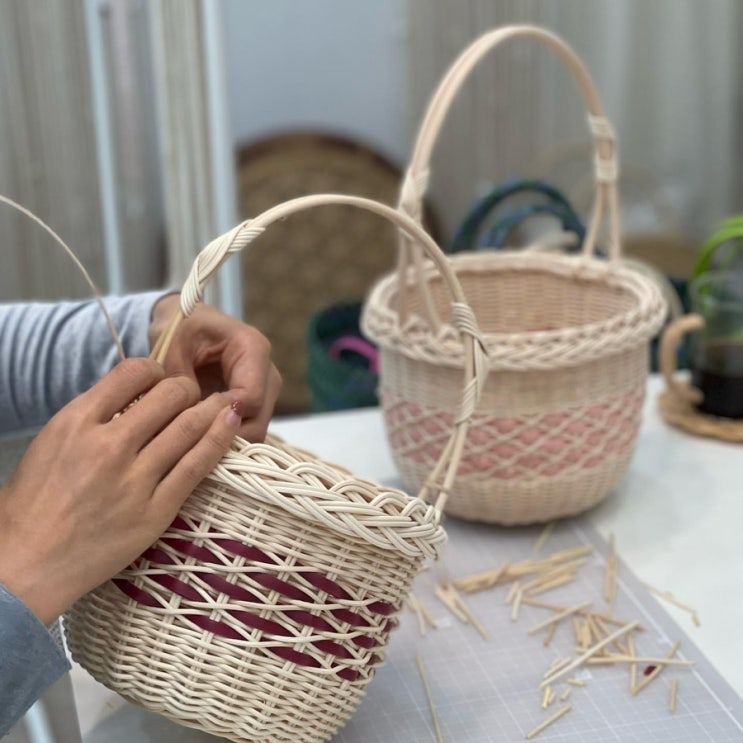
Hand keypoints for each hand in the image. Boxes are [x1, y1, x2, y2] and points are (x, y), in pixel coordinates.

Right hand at [0, 358, 242, 623]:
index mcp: (78, 421)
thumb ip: (95, 415)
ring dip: (213, 409)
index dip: (156, 370)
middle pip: (170, 395)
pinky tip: (231, 425)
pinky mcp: (156, 511)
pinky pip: (197, 466)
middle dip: (188, 388)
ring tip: (225, 402)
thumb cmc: (34, 501)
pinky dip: (220, 440)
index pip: (133, 371)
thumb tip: (137, 396)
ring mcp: (135, 480)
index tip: (162, 379)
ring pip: (189, 427)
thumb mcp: (54, 440)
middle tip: (193, 394)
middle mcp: (109, 445)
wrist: (25, 562)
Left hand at [149, 294, 280, 440]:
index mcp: (253, 349)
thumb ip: (180, 382)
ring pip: (254, 432)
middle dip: (223, 437)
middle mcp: (268, 373)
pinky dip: (223, 441)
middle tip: (187, 444)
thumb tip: (188, 419)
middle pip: (258, 421)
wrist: (187, 324)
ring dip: (223, 442)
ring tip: (190, 445)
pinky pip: (246, 432)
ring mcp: (266, 393)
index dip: (222, 418)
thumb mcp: (172, 347)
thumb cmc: (180, 328)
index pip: (251, 398)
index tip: (191, 425)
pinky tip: (197, 442)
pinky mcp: (256, 408)